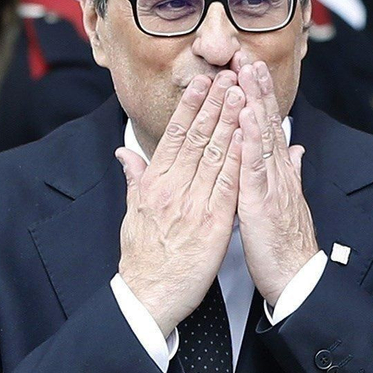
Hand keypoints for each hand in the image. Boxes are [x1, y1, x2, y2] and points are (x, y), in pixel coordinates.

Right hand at [117, 72, 245, 334]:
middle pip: (195, 138)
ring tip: (239, 95)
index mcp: (154, 184)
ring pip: (213, 155)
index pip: (174, 137)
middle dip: (212, 105)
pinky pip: (228, 184)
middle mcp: (171, 188)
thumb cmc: (144, 256)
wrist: (149, 295)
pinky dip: (237, 159)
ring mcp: (192, 203)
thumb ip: (135, 178)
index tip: (201, 84)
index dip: (189, 108)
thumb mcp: (133, 212)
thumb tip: (126, 153)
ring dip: (228, 122)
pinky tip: (247, 138)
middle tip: (227, 77)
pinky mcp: (212, 222)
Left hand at [235, 61, 318, 306]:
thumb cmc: (285, 245)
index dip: (259, 97)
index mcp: (277, 172)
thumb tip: (296, 150)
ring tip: (246, 75)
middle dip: (256, 88)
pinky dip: (249, 142)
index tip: (249, 70)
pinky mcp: (262, 201)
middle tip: (246, 56)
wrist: (296, 277)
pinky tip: (244, 120)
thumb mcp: (284, 202)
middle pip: (265, 122)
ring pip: (262, 137)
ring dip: (254, 104)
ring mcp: (271, 184)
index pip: (266, 127)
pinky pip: (254, 167)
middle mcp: (277, 172)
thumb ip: (290, 172)